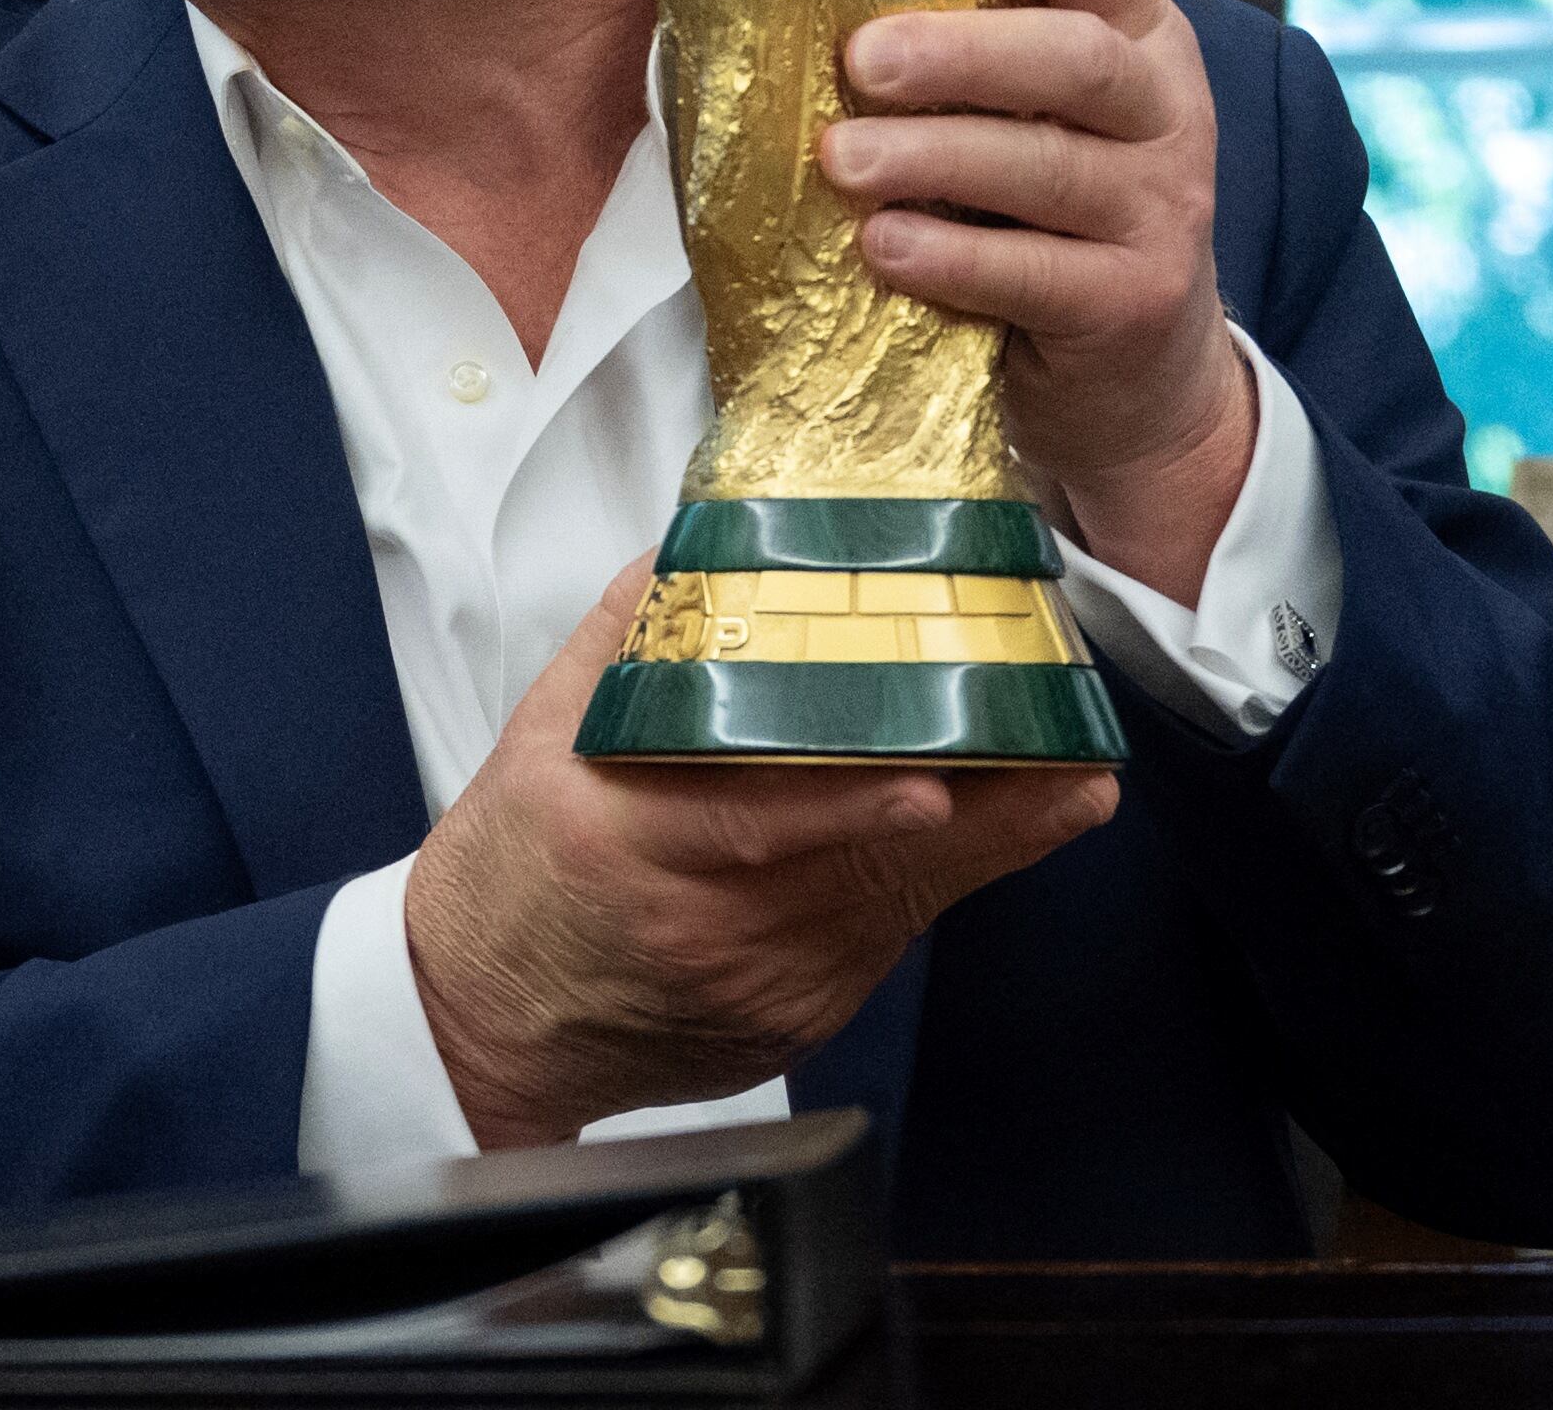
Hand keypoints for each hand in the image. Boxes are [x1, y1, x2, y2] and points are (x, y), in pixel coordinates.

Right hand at [403, 560, 1119, 1148]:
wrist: (482, 1015)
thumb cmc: (515, 867)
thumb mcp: (548, 730)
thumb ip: (636, 631)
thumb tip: (719, 535)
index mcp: (621, 834)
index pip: (752, 815)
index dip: (852, 799)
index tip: (935, 772)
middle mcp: (696, 918)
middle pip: (857, 866)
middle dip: (982, 816)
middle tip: (1069, 769)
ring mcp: (752, 982)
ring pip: (891, 907)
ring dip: (984, 845)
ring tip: (1065, 787)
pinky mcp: (792, 1018)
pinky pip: (877, 943)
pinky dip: (926, 885)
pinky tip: (972, 837)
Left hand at [815, 0, 1255, 606]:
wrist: (1139, 377)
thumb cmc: (1048, 216)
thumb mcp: (1034, 118)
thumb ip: (971, 53)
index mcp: (1138, 40)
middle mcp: (1166, 113)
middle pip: (1077, 61)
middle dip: (964, 52)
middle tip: (861, 57)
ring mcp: (1162, 212)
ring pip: (1048, 169)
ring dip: (935, 157)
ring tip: (841, 157)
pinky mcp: (1134, 305)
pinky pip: (1036, 274)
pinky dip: (953, 260)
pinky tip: (883, 247)